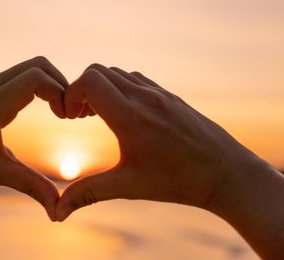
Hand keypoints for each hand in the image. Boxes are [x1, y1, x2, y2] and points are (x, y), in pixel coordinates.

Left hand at [0, 56, 66, 219]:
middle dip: (61, 85)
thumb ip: (32, 187)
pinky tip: (46, 108)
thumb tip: (58, 212)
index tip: (65, 118)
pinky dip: (41, 84)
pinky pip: (23, 73)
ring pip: (32, 65)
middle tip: (67, 113)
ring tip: (60, 111)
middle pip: (39, 64)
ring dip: (52, 83)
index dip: (59, 92)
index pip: (35, 78)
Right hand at [56, 64, 257, 220]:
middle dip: (81, 89)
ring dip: (101, 87)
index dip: (70, 94)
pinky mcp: (170, 96)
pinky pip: (137, 79)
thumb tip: (57, 213)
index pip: (89, 81)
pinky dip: (120, 87)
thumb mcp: (130, 186)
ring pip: (118, 73)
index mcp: (131, 117)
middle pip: (99, 71)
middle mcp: (145, 97)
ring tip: (99, 116)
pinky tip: (124, 114)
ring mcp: (159, 93)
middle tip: (80, 117)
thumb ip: (89, 193)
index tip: (69, 118)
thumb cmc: (178, 181)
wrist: (226, 173)